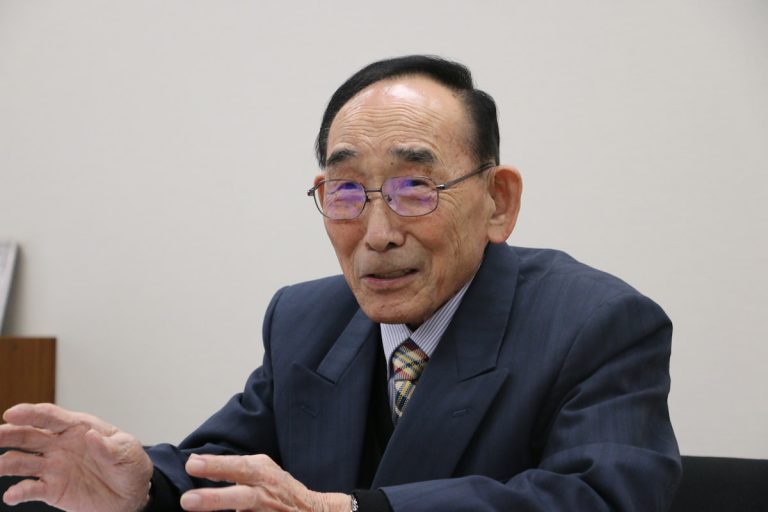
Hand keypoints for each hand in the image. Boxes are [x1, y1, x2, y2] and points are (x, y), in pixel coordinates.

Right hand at [0, 403, 153, 511]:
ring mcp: (53, 467)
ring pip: (22, 461)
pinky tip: (11, 495)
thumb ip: (109, 446)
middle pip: (28, 435)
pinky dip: (19, 492)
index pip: (50, 417)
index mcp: (78, 427)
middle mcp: (59, 445)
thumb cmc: (129, 464)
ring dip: (5, 463)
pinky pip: (31, 489)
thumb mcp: (127, 451)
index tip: (12, 413)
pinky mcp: (52, 489)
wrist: (131, 494)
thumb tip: (91, 436)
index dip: (30, 413)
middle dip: (8, 433)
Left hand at [180, 453, 349, 511]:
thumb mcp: (260, 469)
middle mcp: (265, 494)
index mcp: (261, 474)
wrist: (310, 511)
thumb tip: (194, 461)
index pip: (238, 467)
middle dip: (215, 499)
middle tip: (187, 500)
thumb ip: (230, 466)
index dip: (216, 466)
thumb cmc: (278, 488)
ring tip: (195, 508)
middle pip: (241, 497)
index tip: (192, 465)